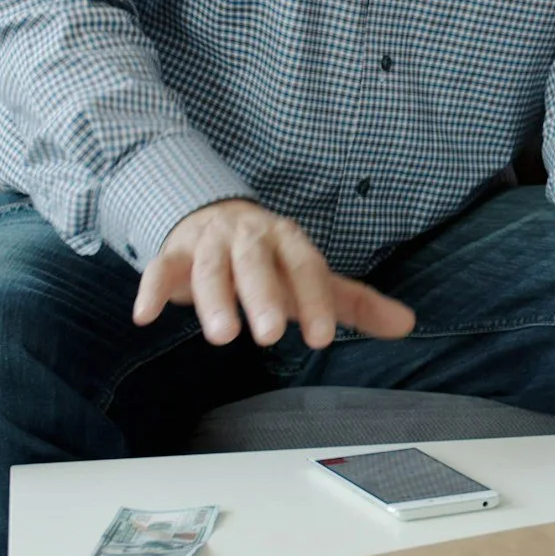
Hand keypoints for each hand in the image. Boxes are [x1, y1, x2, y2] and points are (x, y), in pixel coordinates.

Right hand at [134, 198, 415, 347]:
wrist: (216, 217)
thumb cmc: (273, 260)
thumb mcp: (313, 278)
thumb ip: (356, 303)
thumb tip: (408, 323)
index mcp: (288, 240)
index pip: (306, 267)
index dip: (314, 301)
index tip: (322, 339)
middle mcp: (250, 236)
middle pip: (256, 263)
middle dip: (262, 296)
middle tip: (269, 336)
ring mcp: (210, 242)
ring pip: (211, 267)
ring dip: (214, 299)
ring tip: (222, 336)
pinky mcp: (174, 253)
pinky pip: (160, 268)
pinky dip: (152, 289)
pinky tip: (146, 316)